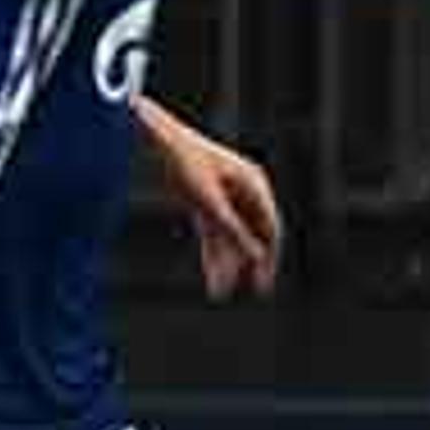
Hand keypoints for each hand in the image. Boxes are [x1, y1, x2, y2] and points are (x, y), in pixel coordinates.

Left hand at [153, 120, 283, 299]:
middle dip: (250, 264)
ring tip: (219, 291)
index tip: (264, 282)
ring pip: (231, 237)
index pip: (271, 227)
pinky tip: (211, 275)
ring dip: (227, 263)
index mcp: (254, 183)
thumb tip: (257, 256)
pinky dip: (212, 252)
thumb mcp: (209, 201)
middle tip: (256, 290)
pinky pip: (214, 231)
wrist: (158, 137)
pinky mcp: (206, 200)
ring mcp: (225, 195)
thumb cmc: (185, 161)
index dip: (270, 256)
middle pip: (254, 234)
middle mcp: (244, 189)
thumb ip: (233, 229)